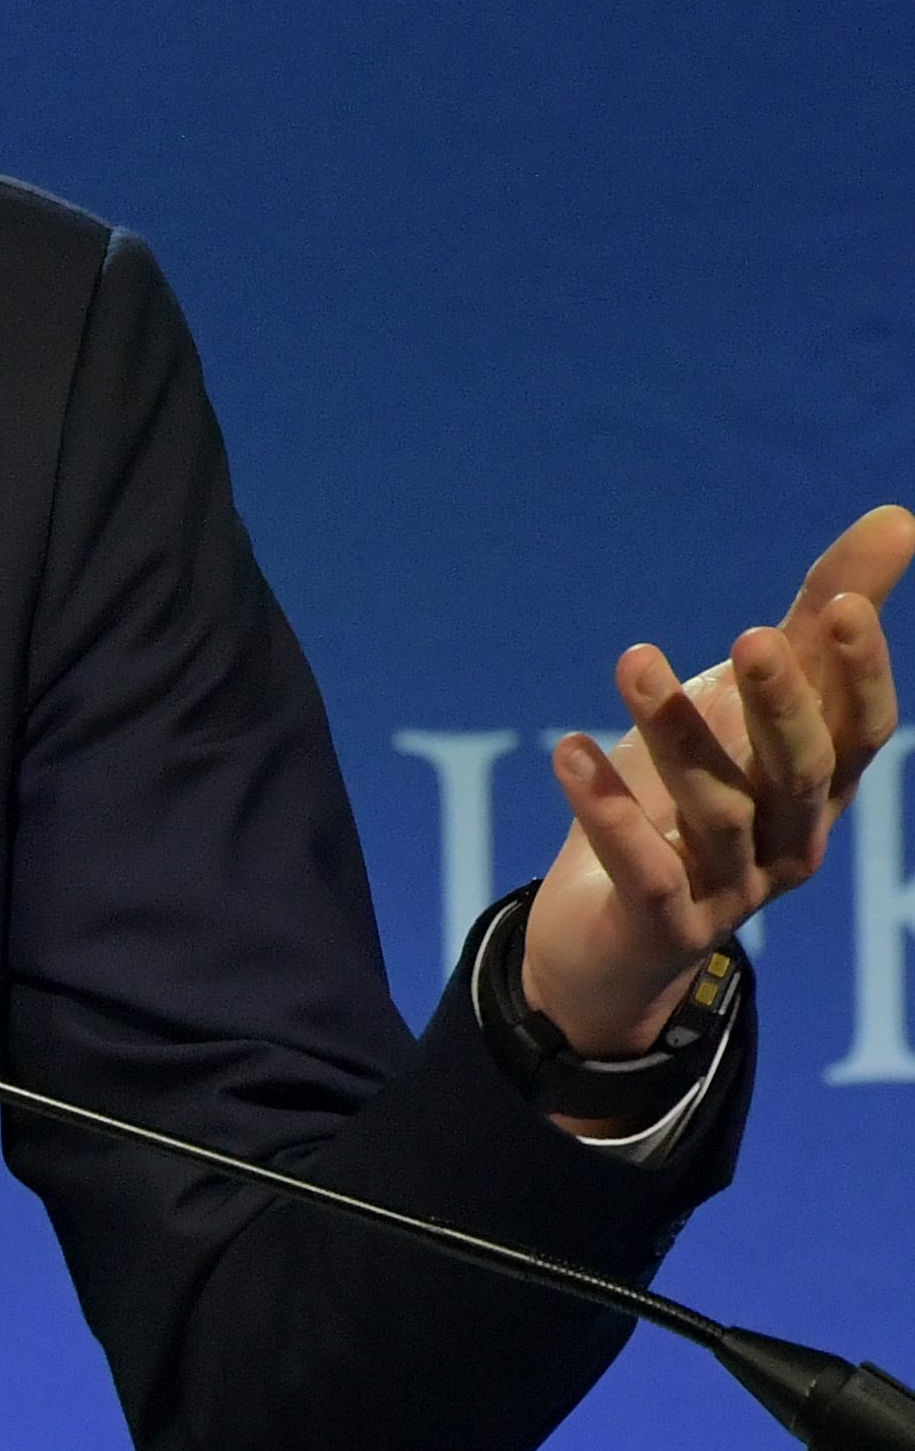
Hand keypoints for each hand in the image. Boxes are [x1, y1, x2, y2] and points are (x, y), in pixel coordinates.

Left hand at [523, 505, 913, 1061]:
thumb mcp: (751, 703)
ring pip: (717, 812)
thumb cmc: (699, 793)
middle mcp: (792, 841)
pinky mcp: (663, 926)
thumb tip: (899, 516)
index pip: (865, 730)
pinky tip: (569, 751)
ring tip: (632, 658)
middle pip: (801, 773)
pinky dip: (610, 813)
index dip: (861, 674)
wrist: (612, 934)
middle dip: (781, 706)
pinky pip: (645, 871)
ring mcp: (731, 890)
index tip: (842, 605)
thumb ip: (817, 621)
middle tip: (750, 637)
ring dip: (676, 733)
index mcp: (823, 787)